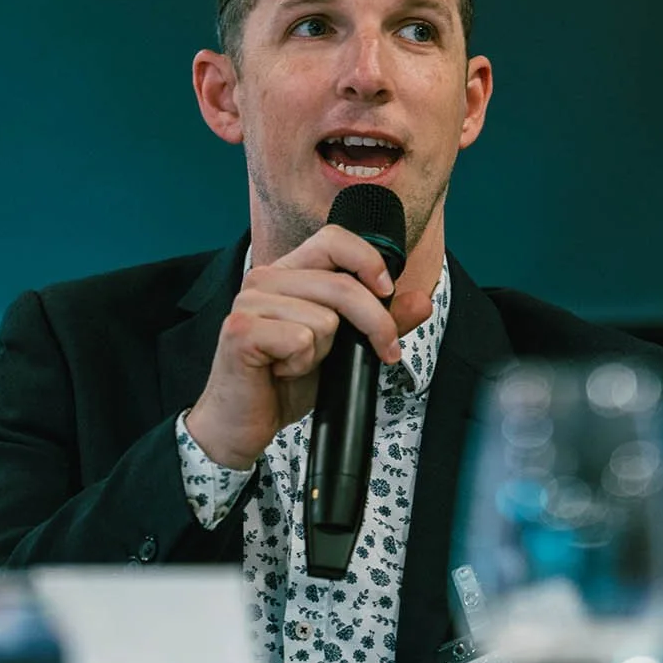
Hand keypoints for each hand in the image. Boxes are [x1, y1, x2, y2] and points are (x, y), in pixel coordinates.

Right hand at [183, 225, 434, 469]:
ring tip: (297, 363)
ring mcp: (249, 302)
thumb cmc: (284, 382)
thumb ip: (380, 322)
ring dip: (323, 353)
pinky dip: (301, 365)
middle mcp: (264, 278)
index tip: (387, 291)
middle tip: (384, 352)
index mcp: (288, 273)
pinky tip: (280, 372)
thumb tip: (422, 301)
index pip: (333, 239)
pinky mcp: (240, 331)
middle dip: (375, 323)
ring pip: (324, 318)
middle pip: (341, 284)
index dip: (367, 260)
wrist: (242, 423)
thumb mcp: (342, 349)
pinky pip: (300, 341)